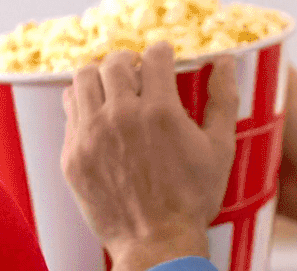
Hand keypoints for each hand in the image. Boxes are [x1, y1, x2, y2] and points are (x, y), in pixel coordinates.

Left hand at [62, 42, 239, 270]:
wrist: (155, 244)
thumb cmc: (192, 198)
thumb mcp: (219, 148)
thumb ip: (224, 100)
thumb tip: (226, 61)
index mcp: (159, 110)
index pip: (154, 55)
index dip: (162, 52)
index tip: (164, 58)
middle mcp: (120, 116)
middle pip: (114, 62)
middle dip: (129, 60)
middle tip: (138, 72)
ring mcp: (91, 135)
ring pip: (83, 79)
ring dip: (101, 76)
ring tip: (113, 88)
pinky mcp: (72, 154)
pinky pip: (69, 111)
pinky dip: (84, 104)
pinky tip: (99, 116)